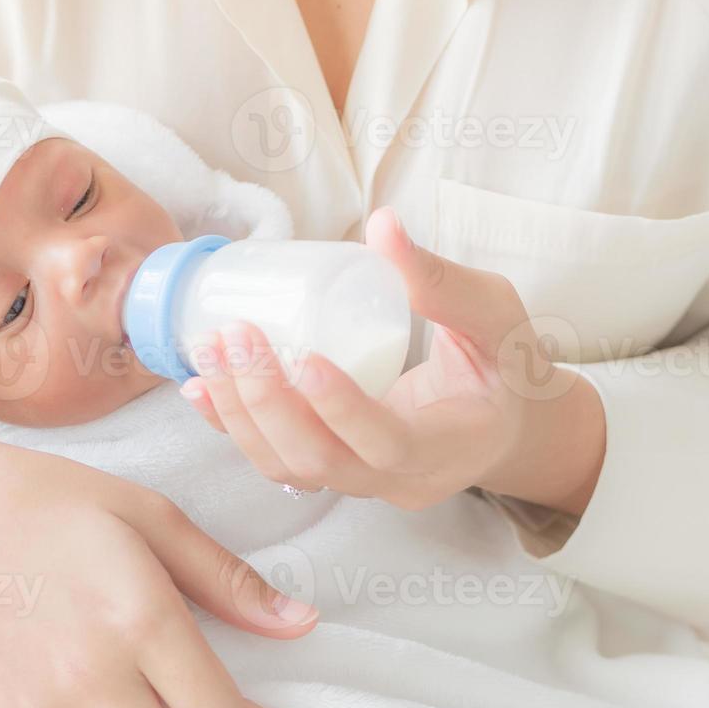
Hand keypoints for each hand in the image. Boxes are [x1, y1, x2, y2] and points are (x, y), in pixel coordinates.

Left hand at [179, 207, 605, 515]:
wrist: (508, 425)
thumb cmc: (508, 366)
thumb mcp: (496, 316)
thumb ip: (442, 279)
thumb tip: (381, 222)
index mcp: (448, 446)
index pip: (386, 444)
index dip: (341, 408)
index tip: (303, 356)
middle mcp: (398, 481)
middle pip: (319, 462)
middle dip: (266, 402)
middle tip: (236, 336)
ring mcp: (361, 484)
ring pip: (288, 468)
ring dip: (238, 414)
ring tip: (209, 350)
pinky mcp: (334, 472)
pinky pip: (276, 461)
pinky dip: (232, 427)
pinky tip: (200, 387)